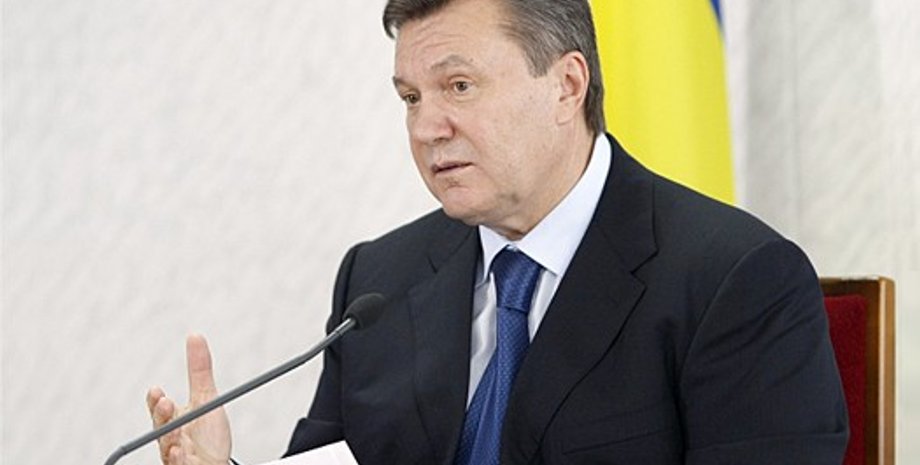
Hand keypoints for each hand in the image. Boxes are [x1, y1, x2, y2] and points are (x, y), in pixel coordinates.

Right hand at [147, 334, 231, 464]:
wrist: (216, 463)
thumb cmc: (208, 435)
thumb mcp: (207, 398)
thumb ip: (199, 370)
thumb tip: (195, 337)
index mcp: (173, 420)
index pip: (159, 409)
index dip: (156, 401)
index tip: (157, 390)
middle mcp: (170, 438)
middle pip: (160, 428)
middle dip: (162, 416)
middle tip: (166, 403)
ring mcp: (176, 456)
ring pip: (167, 448)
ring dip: (170, 439)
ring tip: (175, 433)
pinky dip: (177, 461)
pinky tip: (179, 453)